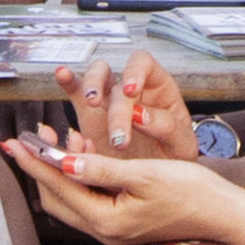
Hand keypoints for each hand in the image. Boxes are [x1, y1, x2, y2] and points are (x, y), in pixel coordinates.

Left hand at [1, 136, 235, 244]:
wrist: (220, 213)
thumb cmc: (189, 190)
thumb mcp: (144, 174)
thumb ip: (101, 169)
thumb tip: (63, 161)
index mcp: (106, 221)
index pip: (58, 187)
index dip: (35, 162)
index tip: (15, 141)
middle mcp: (104, 231)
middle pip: (55, 199)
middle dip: (40, 167)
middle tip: (29, 136)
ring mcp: (112, 230)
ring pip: (69, 200)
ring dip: (57, 171)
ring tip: (53, 137)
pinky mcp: (121, 223)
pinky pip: (86, 200)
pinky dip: (76, 177)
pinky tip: (82, 151)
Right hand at [54, 48, 196, 158]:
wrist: (158, 180)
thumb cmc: (175, 157)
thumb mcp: (182, 145)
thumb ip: (166, 127)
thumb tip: (141, 115)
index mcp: (157, 87)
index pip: (143, 63)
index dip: (135, 72)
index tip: (130, 91)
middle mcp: (130, 89)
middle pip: (116, 79)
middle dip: (116, 108)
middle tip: (119, 138)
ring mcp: (108, 100)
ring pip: (95, 78)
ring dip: (90, 86)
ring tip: (91, 102)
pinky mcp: (90, 116)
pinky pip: (76, 93)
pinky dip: (69, 82)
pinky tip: (62, 74)